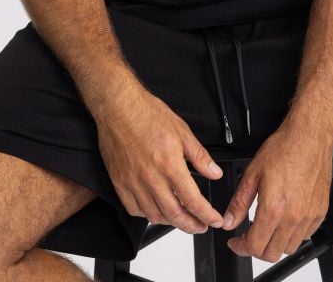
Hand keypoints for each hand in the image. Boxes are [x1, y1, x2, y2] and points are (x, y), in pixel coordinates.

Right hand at [95, 82, 225, 234]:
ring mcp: (133, 182)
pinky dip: (147, 214)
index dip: (207, 215)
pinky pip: (134, 209)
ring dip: (171, 221)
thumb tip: (214, 172)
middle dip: (192, 225)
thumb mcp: (181, 130)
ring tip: (181, 218)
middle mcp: (151, 178)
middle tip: (200, 225)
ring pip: (154, 215)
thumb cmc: (146, 114)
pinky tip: (155, 209)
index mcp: (169, 164)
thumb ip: (199, 156)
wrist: (117, 106)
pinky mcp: (119, 183)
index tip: (214, 219)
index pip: (193, 200)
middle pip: (175, 215)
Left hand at [221, 118, 332, 261]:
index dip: (241, 247)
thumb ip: (239, 202)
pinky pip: (305, 236)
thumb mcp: (252, 173)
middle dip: (256, 249)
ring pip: (289, 247)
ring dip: (275, 243)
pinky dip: (293, 234)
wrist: (309, 137)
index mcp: (274, 208)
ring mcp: (309, 217)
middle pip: (272, 253)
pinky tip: (285, 219)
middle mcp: (293, 217)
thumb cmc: (283, 149)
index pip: (255, 246)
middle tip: (249, 235)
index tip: (236, 241)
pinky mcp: (320, 212)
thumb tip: (229, 222)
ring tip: (267, 226)